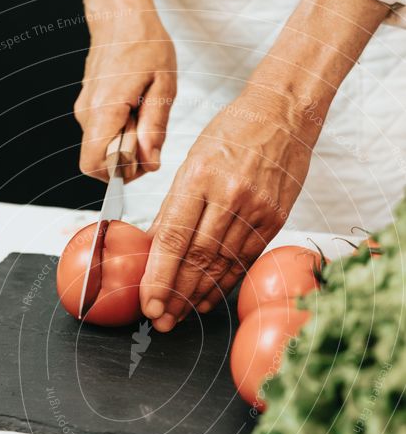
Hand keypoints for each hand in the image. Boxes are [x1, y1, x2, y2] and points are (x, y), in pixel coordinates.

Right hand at [74, 12, 175, 180]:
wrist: (120, 16)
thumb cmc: (145, 44)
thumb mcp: (163, 86)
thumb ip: (155, 128)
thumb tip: (150, 162)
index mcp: (105, 109)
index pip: (95, 165)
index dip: (120, 172)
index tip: (141, 155)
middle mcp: (88, 113)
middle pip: (100, 163)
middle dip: (127, 159)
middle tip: (147, 130)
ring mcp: (84, 111)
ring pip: (101, 150)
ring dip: (125, 144)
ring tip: (142, 113)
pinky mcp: (87, 109)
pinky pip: (102, 136)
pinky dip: (120, 132)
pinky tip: (134, 110)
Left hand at [139, 93, 312, 330]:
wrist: (284, 114)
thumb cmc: (232, 132)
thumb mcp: (191, 161)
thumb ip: (173, 207)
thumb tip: (151, 248)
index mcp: (199, 175)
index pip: (173, 237)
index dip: (158, 276)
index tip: (148, 302)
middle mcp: (229, 194)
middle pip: (197, 258)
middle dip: (175, 294)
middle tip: (160, 320)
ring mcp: (256, 208)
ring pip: (221, 264)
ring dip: (197, 295)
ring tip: (179, 316)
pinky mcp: (275, 218)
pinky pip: (244, 259)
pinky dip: (223, 283)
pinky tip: (207, 298)